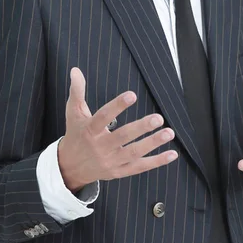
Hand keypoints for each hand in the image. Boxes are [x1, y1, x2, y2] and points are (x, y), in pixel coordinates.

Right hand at [58, 67, 177, 191]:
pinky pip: (139, 167)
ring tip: (169, 132)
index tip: (132, 95)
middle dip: (141, 127)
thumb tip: (75, 70)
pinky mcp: (119, 172)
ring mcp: (110, 161)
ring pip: (133, 153)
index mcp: (89, 130)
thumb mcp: (73, 112)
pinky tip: (172, 153)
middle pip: (122, 137)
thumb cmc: (75, 134)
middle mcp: (100, 147)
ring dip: (152, 143)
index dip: (117, 106)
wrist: (70, 167)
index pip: (103, 116)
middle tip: (158, 118)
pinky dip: (156, 161)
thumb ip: (77, 91)